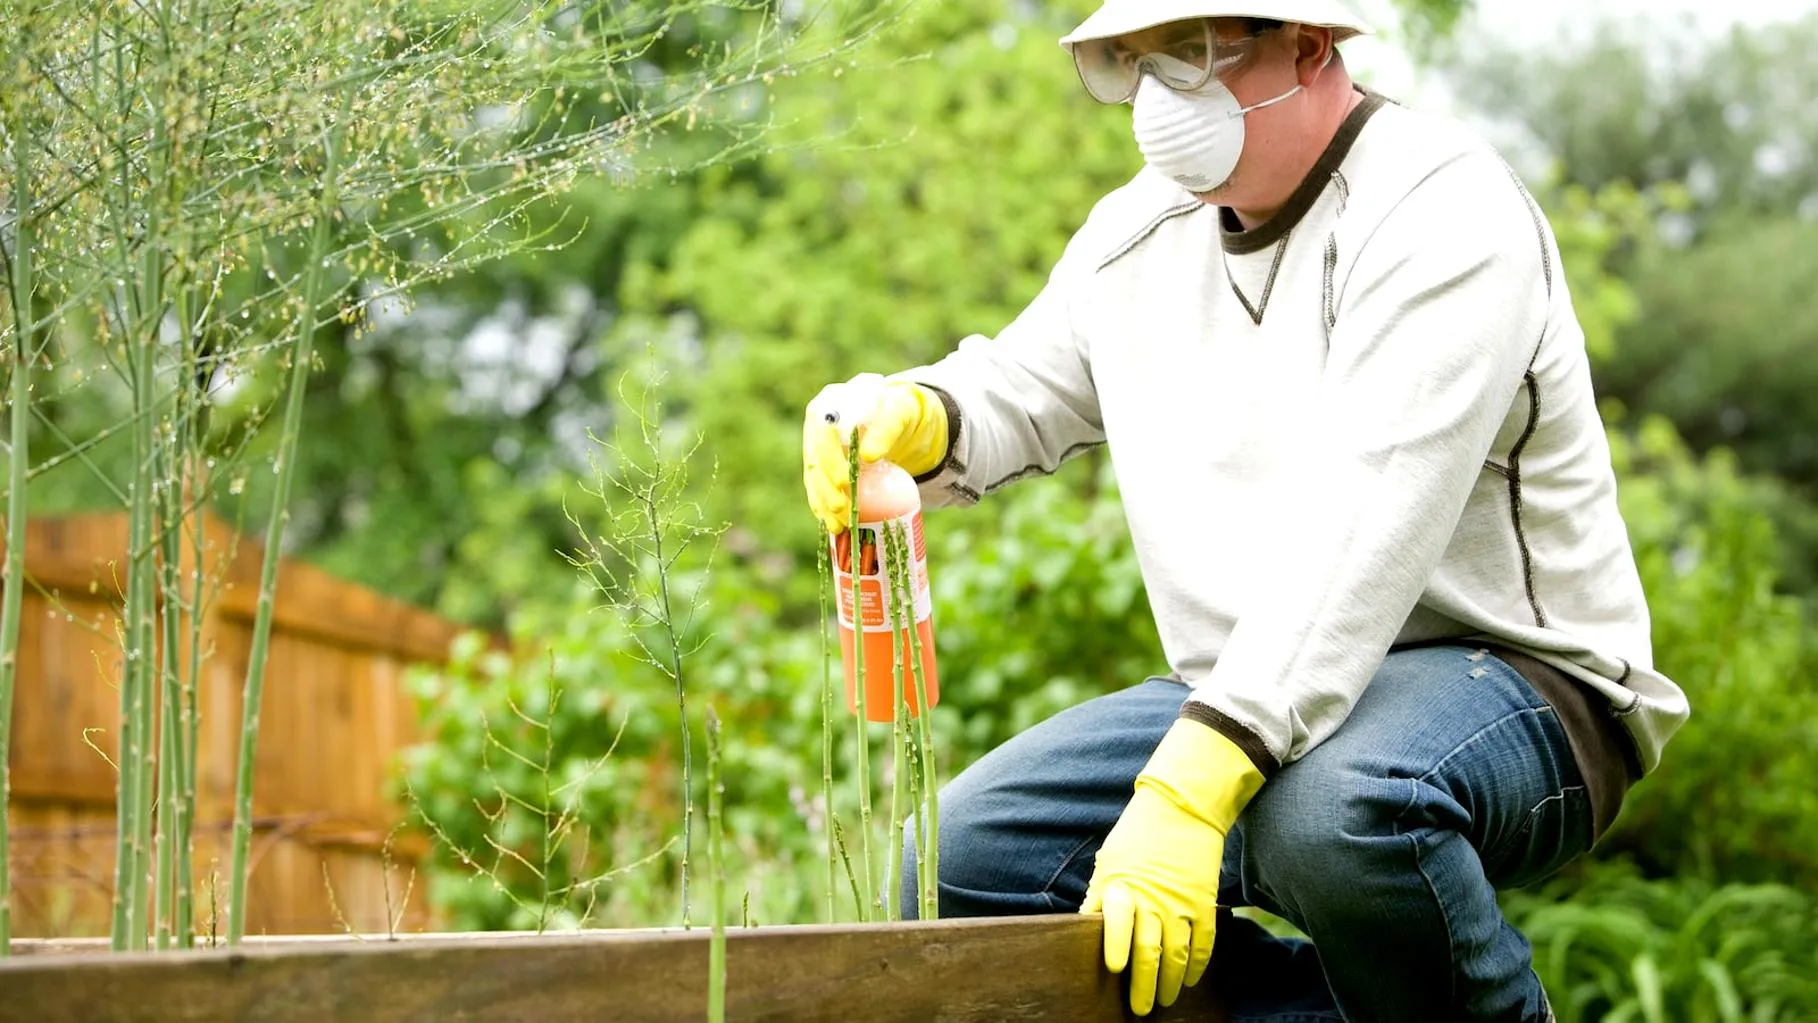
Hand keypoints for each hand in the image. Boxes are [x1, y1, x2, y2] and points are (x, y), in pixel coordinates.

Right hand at [802, 375, 948, 533]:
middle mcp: (817, 427)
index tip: (846, 481)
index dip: (830, 459)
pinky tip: (833, 526)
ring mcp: (817, 448)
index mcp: (830, 404)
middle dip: (826, 488)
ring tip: (838, 525)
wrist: (899, 420)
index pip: (822, 434)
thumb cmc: (900, 410)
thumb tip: (868, 456)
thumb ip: (886, 429)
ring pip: (813, 478)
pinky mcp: (823, 468)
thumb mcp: (900, 413)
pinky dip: (824, 509)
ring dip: (823, 503)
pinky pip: (818, 490)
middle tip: (843, 508)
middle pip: (814, 460)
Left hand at [1082, 719, 1265, 1015]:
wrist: (1183, 806)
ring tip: (1165, 1000)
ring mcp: (1182, 902)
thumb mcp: (1109, 860)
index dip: (1115, 946)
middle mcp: (1153, 898)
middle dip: (1144, 984)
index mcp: (1123, 885)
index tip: (1114, 970)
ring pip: (1178, 954)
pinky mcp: (1205, 902)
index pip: (1117, 921)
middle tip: (1140, 1009)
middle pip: (1149, 950)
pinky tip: (1190, 979)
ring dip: (1171, 983)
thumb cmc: (1137, 835)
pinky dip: (1197, 965)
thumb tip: (1083, 925)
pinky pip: (1204, 942)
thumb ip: (1098, 895)